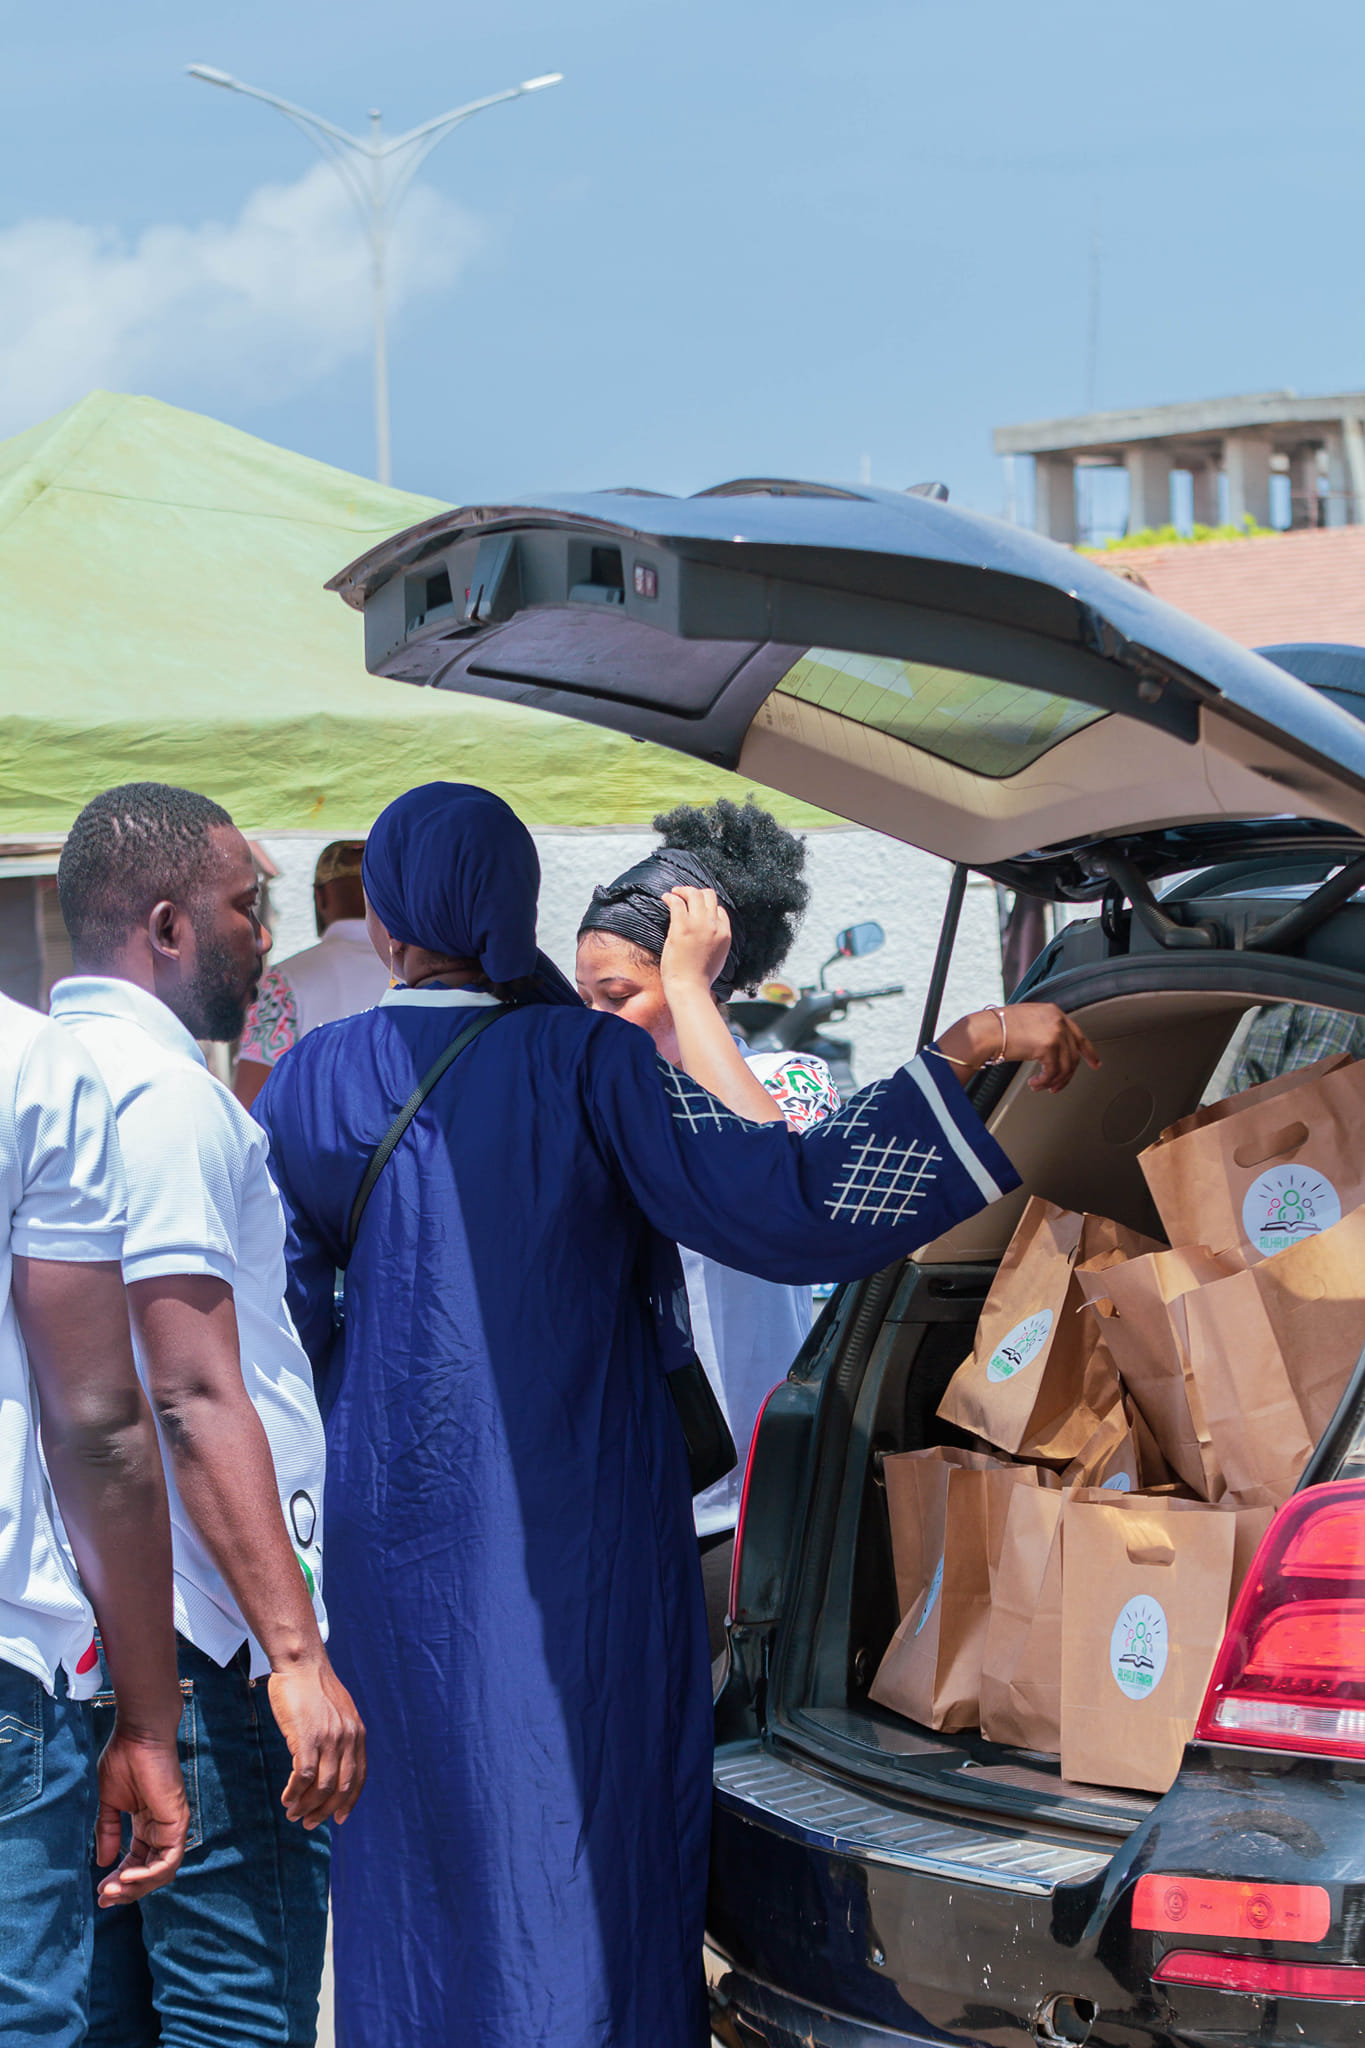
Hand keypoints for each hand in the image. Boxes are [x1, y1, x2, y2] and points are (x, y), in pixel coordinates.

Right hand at [95, 1727, 188, 1906]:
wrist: (138, 1736)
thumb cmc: (123, 1760)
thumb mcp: (109, 1803)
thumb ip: (108, 1832)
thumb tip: (103, 1862)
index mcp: (146, 1824)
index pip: (136, 1862)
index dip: (119, 1880)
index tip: (100, 1892)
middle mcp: (161, 1828)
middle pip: (149, 1872)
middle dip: (126, 1890)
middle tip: (104, 1898)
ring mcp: (172, 1826)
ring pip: (161, 1872)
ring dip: (135, 1886)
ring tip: (112, 1889)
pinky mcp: (178, 1822)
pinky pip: (168, 1860)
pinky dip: (147, 1873)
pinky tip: (125, 1875)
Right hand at [268, 1658, 366, 1828]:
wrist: (301, 1664)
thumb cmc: (314, 1687)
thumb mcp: (338, 1711)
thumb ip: (340, 1734)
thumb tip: (334, 1759)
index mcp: (356, 1733)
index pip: (359, 1777)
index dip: (349, 1801)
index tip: (339, 1818)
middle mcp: (347, 1738)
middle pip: (342, 1787)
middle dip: (326, 1811)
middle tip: (309, 1823)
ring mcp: (328, 1738)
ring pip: (322, 1786)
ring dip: (307, 1806)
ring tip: (293, 1813)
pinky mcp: (306, 1737)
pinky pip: (302, 1776)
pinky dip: (294, 1793)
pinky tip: (286, 1798)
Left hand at [659, 887, 731, 996]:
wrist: (690, 987)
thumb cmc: (700, 978)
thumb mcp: (718, 957)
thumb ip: (716, 942)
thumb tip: (708, 936)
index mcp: (725, 934)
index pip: (720, 910)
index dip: (708, 907)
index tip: (696, 909)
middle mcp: (714, 926)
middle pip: (709, 896)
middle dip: (696, 892)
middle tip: (684, 894)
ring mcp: (698, 925)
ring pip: (694, 894)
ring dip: (683, 890)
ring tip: (673, 893)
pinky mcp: (682, 927)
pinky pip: (677, 903)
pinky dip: (670, 897)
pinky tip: (665, 898)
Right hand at [936, 1002, 1100, 1093]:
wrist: (986, 1031)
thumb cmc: (997, 1028)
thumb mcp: (1026, 1022)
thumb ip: (1043, 1030)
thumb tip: (1050, 1051)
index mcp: (1053, 1012)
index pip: (1078, 1034)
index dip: (1089, 1052)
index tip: (1095, 1063)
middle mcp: (1058, 1020)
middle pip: (1073, 1054)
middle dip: (1066, 1075)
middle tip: (1056, 1086)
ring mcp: (1055, 1032)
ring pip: (1066, 1066)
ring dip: (1053, 1081)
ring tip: (1040, 1086)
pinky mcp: (1049, 1046)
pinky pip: (1054, 1071)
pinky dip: (1045, 1081)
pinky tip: (1035, 1083)